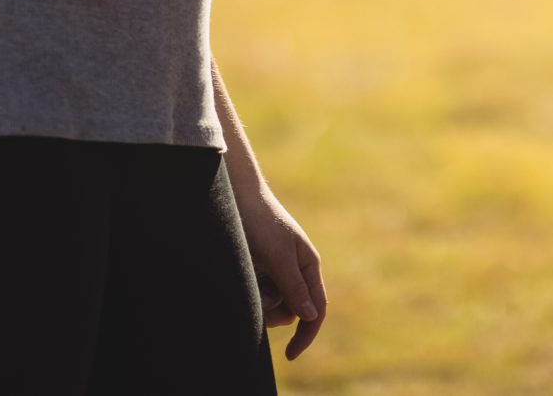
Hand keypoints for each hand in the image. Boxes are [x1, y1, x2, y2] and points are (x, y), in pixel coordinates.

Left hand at [241, 191, 327, 362]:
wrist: (237, 198)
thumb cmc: (261, 223)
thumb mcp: (279, 256)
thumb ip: (295, 286)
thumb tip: (311, 316)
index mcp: (308, 266)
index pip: (316, 309)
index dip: (307, 334)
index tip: (290, 354)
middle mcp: (295, 271)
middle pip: (291, 311)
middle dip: (274, 313)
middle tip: (256, 298)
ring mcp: (277, 271)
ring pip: (273, 305)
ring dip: (260, 302)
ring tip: (248, 280)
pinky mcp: (259, 270)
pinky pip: (259, 294)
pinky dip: (251, 293)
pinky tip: (243, 276)